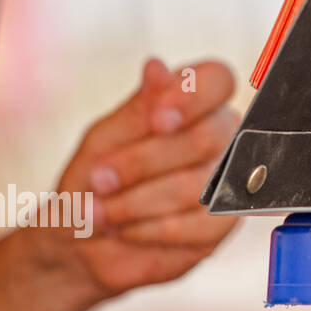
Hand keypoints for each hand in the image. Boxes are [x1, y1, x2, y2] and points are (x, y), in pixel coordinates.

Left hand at [19, 57, 239, 302]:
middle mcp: (220, 136)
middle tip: (99, 179)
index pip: (218, 81)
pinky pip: (196, 224)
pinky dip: (149, 229)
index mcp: (194, 105)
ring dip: (135, 203)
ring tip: (101, 212)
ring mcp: (227, 180)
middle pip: (205, 138)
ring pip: (196, 186)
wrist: (83, 244)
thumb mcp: (104, 141)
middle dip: (141, 164)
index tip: (158, 121)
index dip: (192, 98)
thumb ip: (138, 109)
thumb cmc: (95, 183)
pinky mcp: (224, 222)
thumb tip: (156, 67)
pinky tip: (126, 229)